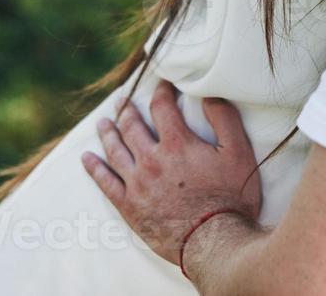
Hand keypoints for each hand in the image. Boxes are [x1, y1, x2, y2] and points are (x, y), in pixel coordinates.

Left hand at [81, 79, 262, 265]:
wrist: (214, 242)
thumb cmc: (231, 198)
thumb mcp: (238, 153)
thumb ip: (224, 119)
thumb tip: (209, 94)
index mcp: (176, 143)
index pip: (162, 106)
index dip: (161, 90)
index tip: (162, 83)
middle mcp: (151, 159)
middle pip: (132, 126)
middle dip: (128, 109)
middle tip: (122, 100)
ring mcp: (137, 183)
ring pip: (115, 150)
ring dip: (108, 133)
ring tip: (103, 122)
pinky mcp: (129, 206)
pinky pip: (105, 183)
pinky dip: (94, 168)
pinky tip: (87, 158)